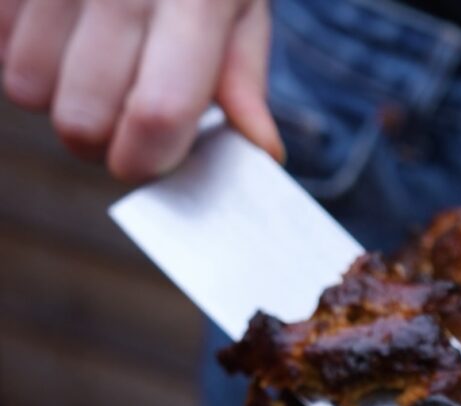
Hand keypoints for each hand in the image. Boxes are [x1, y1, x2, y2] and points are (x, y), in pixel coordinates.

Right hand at [0, 0, 283, 181]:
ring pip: (29, 89)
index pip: (157, 113)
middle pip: (82, 120)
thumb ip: (242, 78)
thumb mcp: (238, 2)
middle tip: (117, 114)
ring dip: (56, 95)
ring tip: (86, 63)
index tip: (149, 158)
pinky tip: (55, 28)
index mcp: (194, 0)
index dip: (147, 159)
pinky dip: (20, 52)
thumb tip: (261, 148)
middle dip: (99, 140)